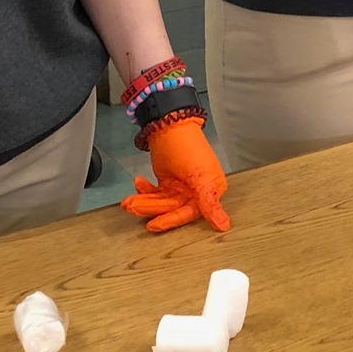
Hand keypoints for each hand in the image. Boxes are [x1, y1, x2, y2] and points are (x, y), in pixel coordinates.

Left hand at [121, 115, 229, 233]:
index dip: (172, 220)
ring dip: (144, 200)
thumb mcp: (200, 176)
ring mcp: (180, 188)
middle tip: (132, 206)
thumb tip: (224, 226)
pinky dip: (144, 190)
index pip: (190, 212)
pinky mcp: (167, 183)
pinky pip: (155, 194)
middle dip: (150, 206)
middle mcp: (196, 192)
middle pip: (171, 207)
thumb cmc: (188, 146)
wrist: (169, 125)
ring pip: (160, 202)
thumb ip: (209, 202)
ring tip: (128, 200)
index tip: (154, 225)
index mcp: (210, 190)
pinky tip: (138, 182)